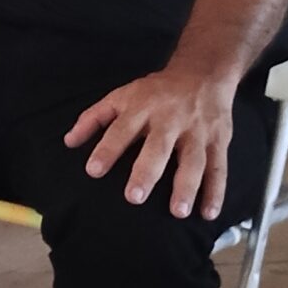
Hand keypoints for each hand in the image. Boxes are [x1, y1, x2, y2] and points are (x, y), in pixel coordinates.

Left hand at [63, 68, 236, 219]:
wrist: (203, 74)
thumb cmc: (155, 91)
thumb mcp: (121, 96)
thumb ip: (93, 118)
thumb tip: (68, 141)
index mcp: (142, 107)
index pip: (121, 129)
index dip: (107, 150)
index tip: (93, 171)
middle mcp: (171, 119)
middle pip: (158, 147)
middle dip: (147, 172)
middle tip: (134, 197)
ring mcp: (198, 131)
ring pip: (194, 160)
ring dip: (187, 187)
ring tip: (178, 212)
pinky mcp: (219, 141)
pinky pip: (219, 168)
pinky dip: (216, 192)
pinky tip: (209, 213)